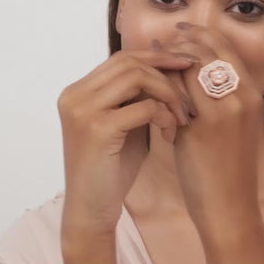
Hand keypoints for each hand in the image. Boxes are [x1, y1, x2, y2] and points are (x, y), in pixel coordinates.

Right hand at [57, 48, 194, 245]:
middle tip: (188, 91)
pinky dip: (165, 116)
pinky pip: (144, 107)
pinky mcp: (98, 129)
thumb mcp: (123, 123)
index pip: (122, 57)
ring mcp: (83, 110)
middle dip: (166, 71)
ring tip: (181, 117)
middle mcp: (75, 94)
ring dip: (168, 95)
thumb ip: (135, 97)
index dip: (156, 55)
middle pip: (130, 62)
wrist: (91, 209)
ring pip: (138, 78)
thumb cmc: (111, 167)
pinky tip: (170, 135)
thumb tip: (167, 69)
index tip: (185, 62)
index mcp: (79, 90)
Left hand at [163, 22, 263, 228]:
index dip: (203, 34)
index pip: (226, 49)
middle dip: (183, 40)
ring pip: (192, 67)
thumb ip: (221, 96)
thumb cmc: (228, 166)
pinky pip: (179, 91)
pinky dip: (165, 80)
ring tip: (153, 55)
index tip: (182, 29)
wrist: (230, 205)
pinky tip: (151, 79)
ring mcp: (224, 111)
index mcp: (253, 94)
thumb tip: (193, 69)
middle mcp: (243, 97)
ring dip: (170, 58)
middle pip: (209, 51)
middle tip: (163, 39)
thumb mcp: (236, 124)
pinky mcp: (203, 127)